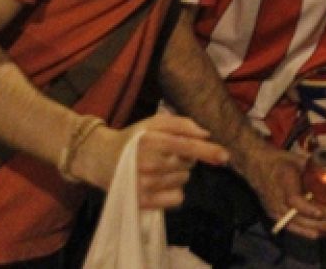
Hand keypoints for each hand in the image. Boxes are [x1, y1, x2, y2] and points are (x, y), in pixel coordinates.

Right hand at [73, 114, 229, 209]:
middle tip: (164, 154)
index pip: (186, 146)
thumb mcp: (154, 122)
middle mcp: (148, 164)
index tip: (225, 156)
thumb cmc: (133, 138)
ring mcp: (145, 185)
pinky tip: (159, 184)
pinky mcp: (143, 202)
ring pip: (184, 180)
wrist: (100, 159)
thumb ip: (182, 124)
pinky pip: (177, 198)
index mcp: (151, 141)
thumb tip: (206, 133)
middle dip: (184, 159)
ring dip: (177, 174)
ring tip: (157, 168)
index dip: (208, 151)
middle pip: (188, 164)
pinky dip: (174, 192)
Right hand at [238, 144, 325, 238]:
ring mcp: (273, 207)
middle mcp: (276, 197)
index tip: (321, 212)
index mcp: (283, 181)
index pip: (293, 199)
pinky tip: (316, 234)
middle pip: (296, 214)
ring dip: (312, 228)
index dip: (307, 208)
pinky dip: (302, 231)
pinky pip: (288, 225)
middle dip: (317, 220)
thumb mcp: (295, 158)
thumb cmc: (278, 160)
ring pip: (293, 223)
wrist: (255, 166)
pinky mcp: (272, 213)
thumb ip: (312, 166)